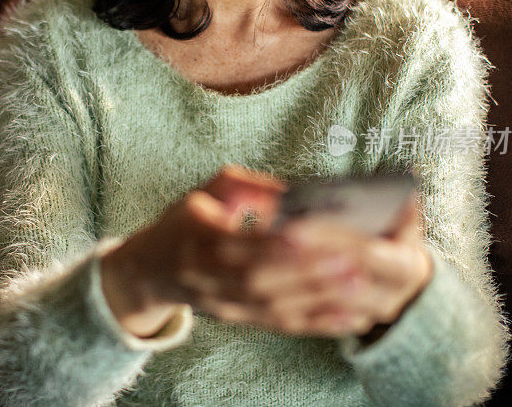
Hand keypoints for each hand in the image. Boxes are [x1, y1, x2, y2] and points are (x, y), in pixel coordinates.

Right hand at [101, 165, 432, 339]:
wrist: (151, 268)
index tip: (310, 234)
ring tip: (360, 289)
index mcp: (199, 237)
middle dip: (308, 273)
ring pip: (275, 307)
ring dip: (319, 301)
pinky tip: (349, 318)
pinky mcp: (239, 319)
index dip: (274, 243)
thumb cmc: (186, 220)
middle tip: (353, 262)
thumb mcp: (209, 190)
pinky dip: (317, 323)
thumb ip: (251, 187)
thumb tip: (297, 193)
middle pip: (263, 279)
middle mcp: (210, 275)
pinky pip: (280, 325)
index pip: (241, 243)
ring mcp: (224, 302)